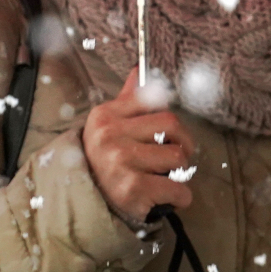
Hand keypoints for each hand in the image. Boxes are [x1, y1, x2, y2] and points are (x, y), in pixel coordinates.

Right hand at [81, 68, 196, 225]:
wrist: (88, 202)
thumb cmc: (106, 160)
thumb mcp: (109, 126)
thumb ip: (129, 99)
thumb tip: (140, 69)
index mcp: (106, 115)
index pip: (154, 100)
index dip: (169, 121)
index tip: (167, 135)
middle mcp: (110, 135)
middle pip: (173, 124)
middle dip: (182, 144)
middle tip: (174, 159)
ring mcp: (120, 161)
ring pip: (178, 156)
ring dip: (180, 172)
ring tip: (165, 178)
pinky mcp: (133, 188)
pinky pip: (178, 188)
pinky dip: (181, 196)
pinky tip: (169, 197)